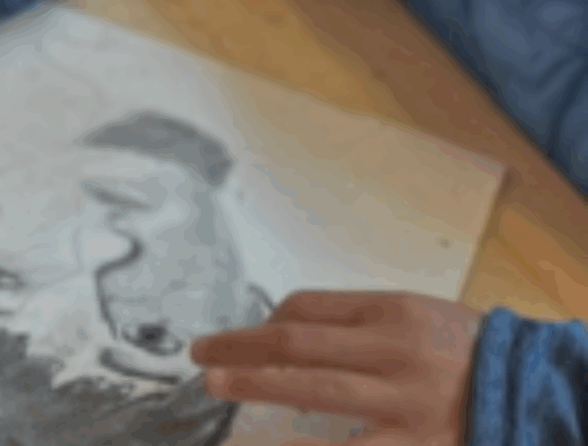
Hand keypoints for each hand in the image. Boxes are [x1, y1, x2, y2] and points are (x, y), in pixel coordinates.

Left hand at [192, 291, 483, 445]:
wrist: (536, 390)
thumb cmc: (471, 352)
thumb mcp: (419, 316)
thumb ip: (358, 320)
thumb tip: (288, 327)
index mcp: (393, 310)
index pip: (309, 306)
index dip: (264, 320)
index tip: (243, 337)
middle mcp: (393, 348)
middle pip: (299, 341)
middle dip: (242, 346)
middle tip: (201, 353)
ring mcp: (403, 399)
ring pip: (314, 388)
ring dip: (257, 383)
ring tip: (217, 384)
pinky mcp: (413, 444)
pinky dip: (303, 445)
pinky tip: (267, 445)